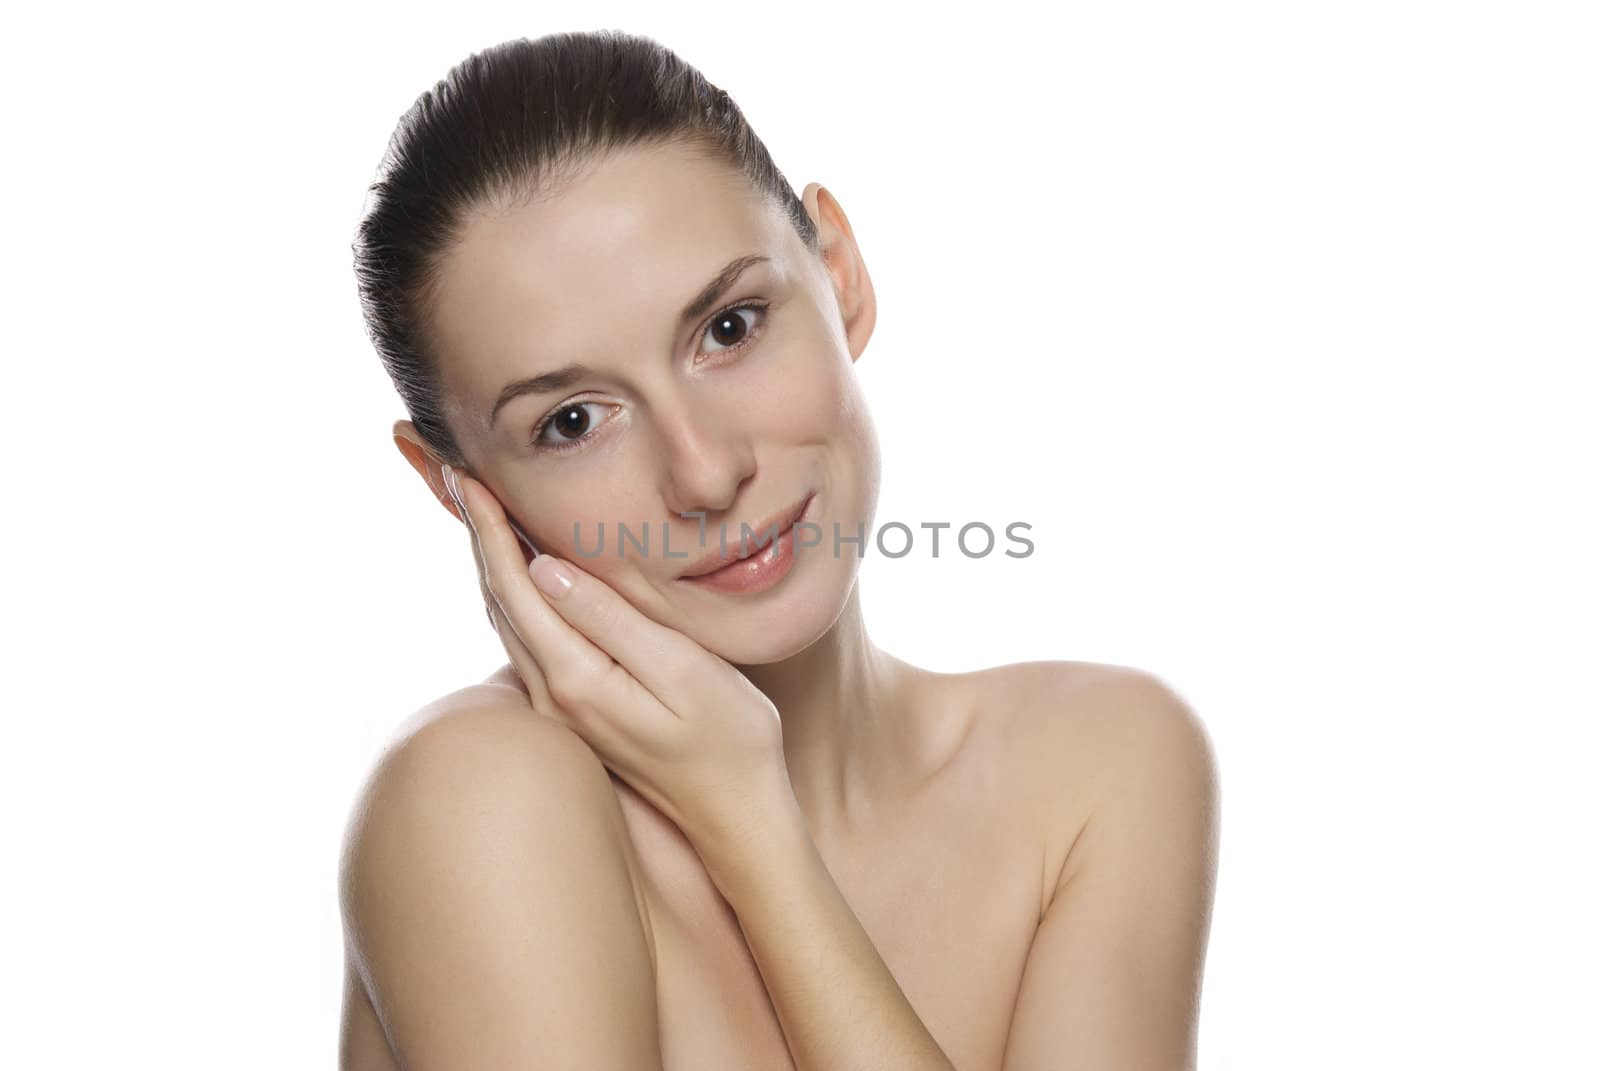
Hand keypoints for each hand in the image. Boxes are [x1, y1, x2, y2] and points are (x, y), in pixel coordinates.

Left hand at [440, 463, 796, 866]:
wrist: (736, 813)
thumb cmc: (728, 738)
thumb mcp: (681, 670)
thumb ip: (612, 621)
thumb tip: (547, 569)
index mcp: (575, 679)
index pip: (516, 587)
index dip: (487, 528)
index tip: (465, 473)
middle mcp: (554, 697)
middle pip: (499, 601)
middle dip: (476, 537)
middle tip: (455, 474)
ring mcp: (561, 710)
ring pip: (509, 622)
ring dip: (491, 565)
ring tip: (476, 512)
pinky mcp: (577, 713)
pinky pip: (529, 639)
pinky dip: (514, 595)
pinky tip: (523, 574)